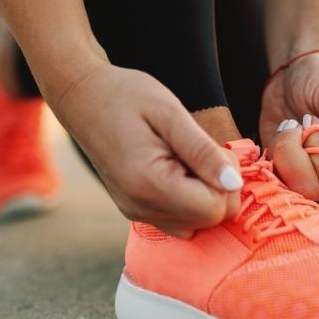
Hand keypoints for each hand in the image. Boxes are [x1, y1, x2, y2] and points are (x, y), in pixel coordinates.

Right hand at [48, 62, 242, 237]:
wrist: (83, 97)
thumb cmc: (126, 95)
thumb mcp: (169, 112)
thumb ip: (203, 151)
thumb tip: (235, 182)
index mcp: (149, 184)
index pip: (214, 209)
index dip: (227, 180)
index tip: (213, 149)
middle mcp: (141, 208)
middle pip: (209, 220)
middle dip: (219, 187)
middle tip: (202, 150)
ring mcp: (136, 212)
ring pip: (197, 223)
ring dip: (205, 193)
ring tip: (187, 157)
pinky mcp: (136, 210)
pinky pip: (180, 220)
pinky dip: (190, 199)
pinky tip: (179, 168)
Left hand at [259, 52, 318, 199]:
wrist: (295, 74)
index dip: (318, 152)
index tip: (314, 121)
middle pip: (312, 188)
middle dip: (297, 150)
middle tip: (301, 122)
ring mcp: (310, 175)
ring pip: (289, 185)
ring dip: (283, 149)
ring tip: (291, 125)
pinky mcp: (286, 171)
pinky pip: (272, 176)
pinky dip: (271, 151)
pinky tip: (283, 131)